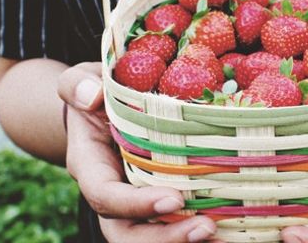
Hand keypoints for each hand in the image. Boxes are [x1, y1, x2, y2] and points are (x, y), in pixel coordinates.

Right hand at [58, 62, 217, 241]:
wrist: (99, 108)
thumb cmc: (95, 92)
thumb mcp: (79, 79)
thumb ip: (77, 85)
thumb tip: (92, 96)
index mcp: (89, 166)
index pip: (105, 196)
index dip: (136, 205)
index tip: (173, 198)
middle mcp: (110, 193)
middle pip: (127, 234)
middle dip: (165, 238)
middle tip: (206, 228)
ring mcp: (133, 202)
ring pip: (151, 238)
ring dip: (184, 240)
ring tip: (221, 235)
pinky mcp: (157, 200)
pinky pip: (172, 225)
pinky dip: (196, 232)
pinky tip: (230, 230)